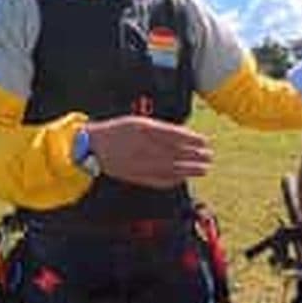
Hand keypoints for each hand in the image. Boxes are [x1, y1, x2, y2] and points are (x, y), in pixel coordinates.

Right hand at [87, 117, 212, 188]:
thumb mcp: (139, 122)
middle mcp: (143, 147)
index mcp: (144, 129)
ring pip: (170, 168)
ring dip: (189, 169)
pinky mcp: (136, 176)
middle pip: (176, 153)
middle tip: (209, 157)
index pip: (175, 136)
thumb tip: (183, 135)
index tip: (205, 142)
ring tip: (203, 169)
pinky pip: (159, 180)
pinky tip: (183, 178)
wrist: (92, 147)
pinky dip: (173, 180)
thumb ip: (160, 128)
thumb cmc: (117, 131)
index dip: (193, 140)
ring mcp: (140, 163)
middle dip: (195, 156)